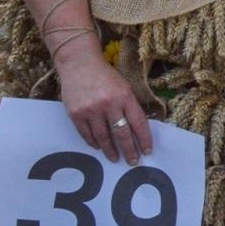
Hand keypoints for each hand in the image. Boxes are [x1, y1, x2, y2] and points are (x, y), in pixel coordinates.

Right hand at [54, 38, 151, 164]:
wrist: (79, 64)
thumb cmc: (105, 75)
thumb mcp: (124, 86)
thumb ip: (129, 105)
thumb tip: (137, 128)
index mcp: (125, 96)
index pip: (138, 122)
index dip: (144, 138)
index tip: (148, 150)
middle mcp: (109, 104)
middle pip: (122, 133)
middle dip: (129, 150)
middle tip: (133, 161)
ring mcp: (91, 110)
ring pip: (104, 137)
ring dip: (111, 150)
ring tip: (116, 158)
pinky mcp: (76, 114)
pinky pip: (86, 134)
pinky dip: (93, 142)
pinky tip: (99, 147)